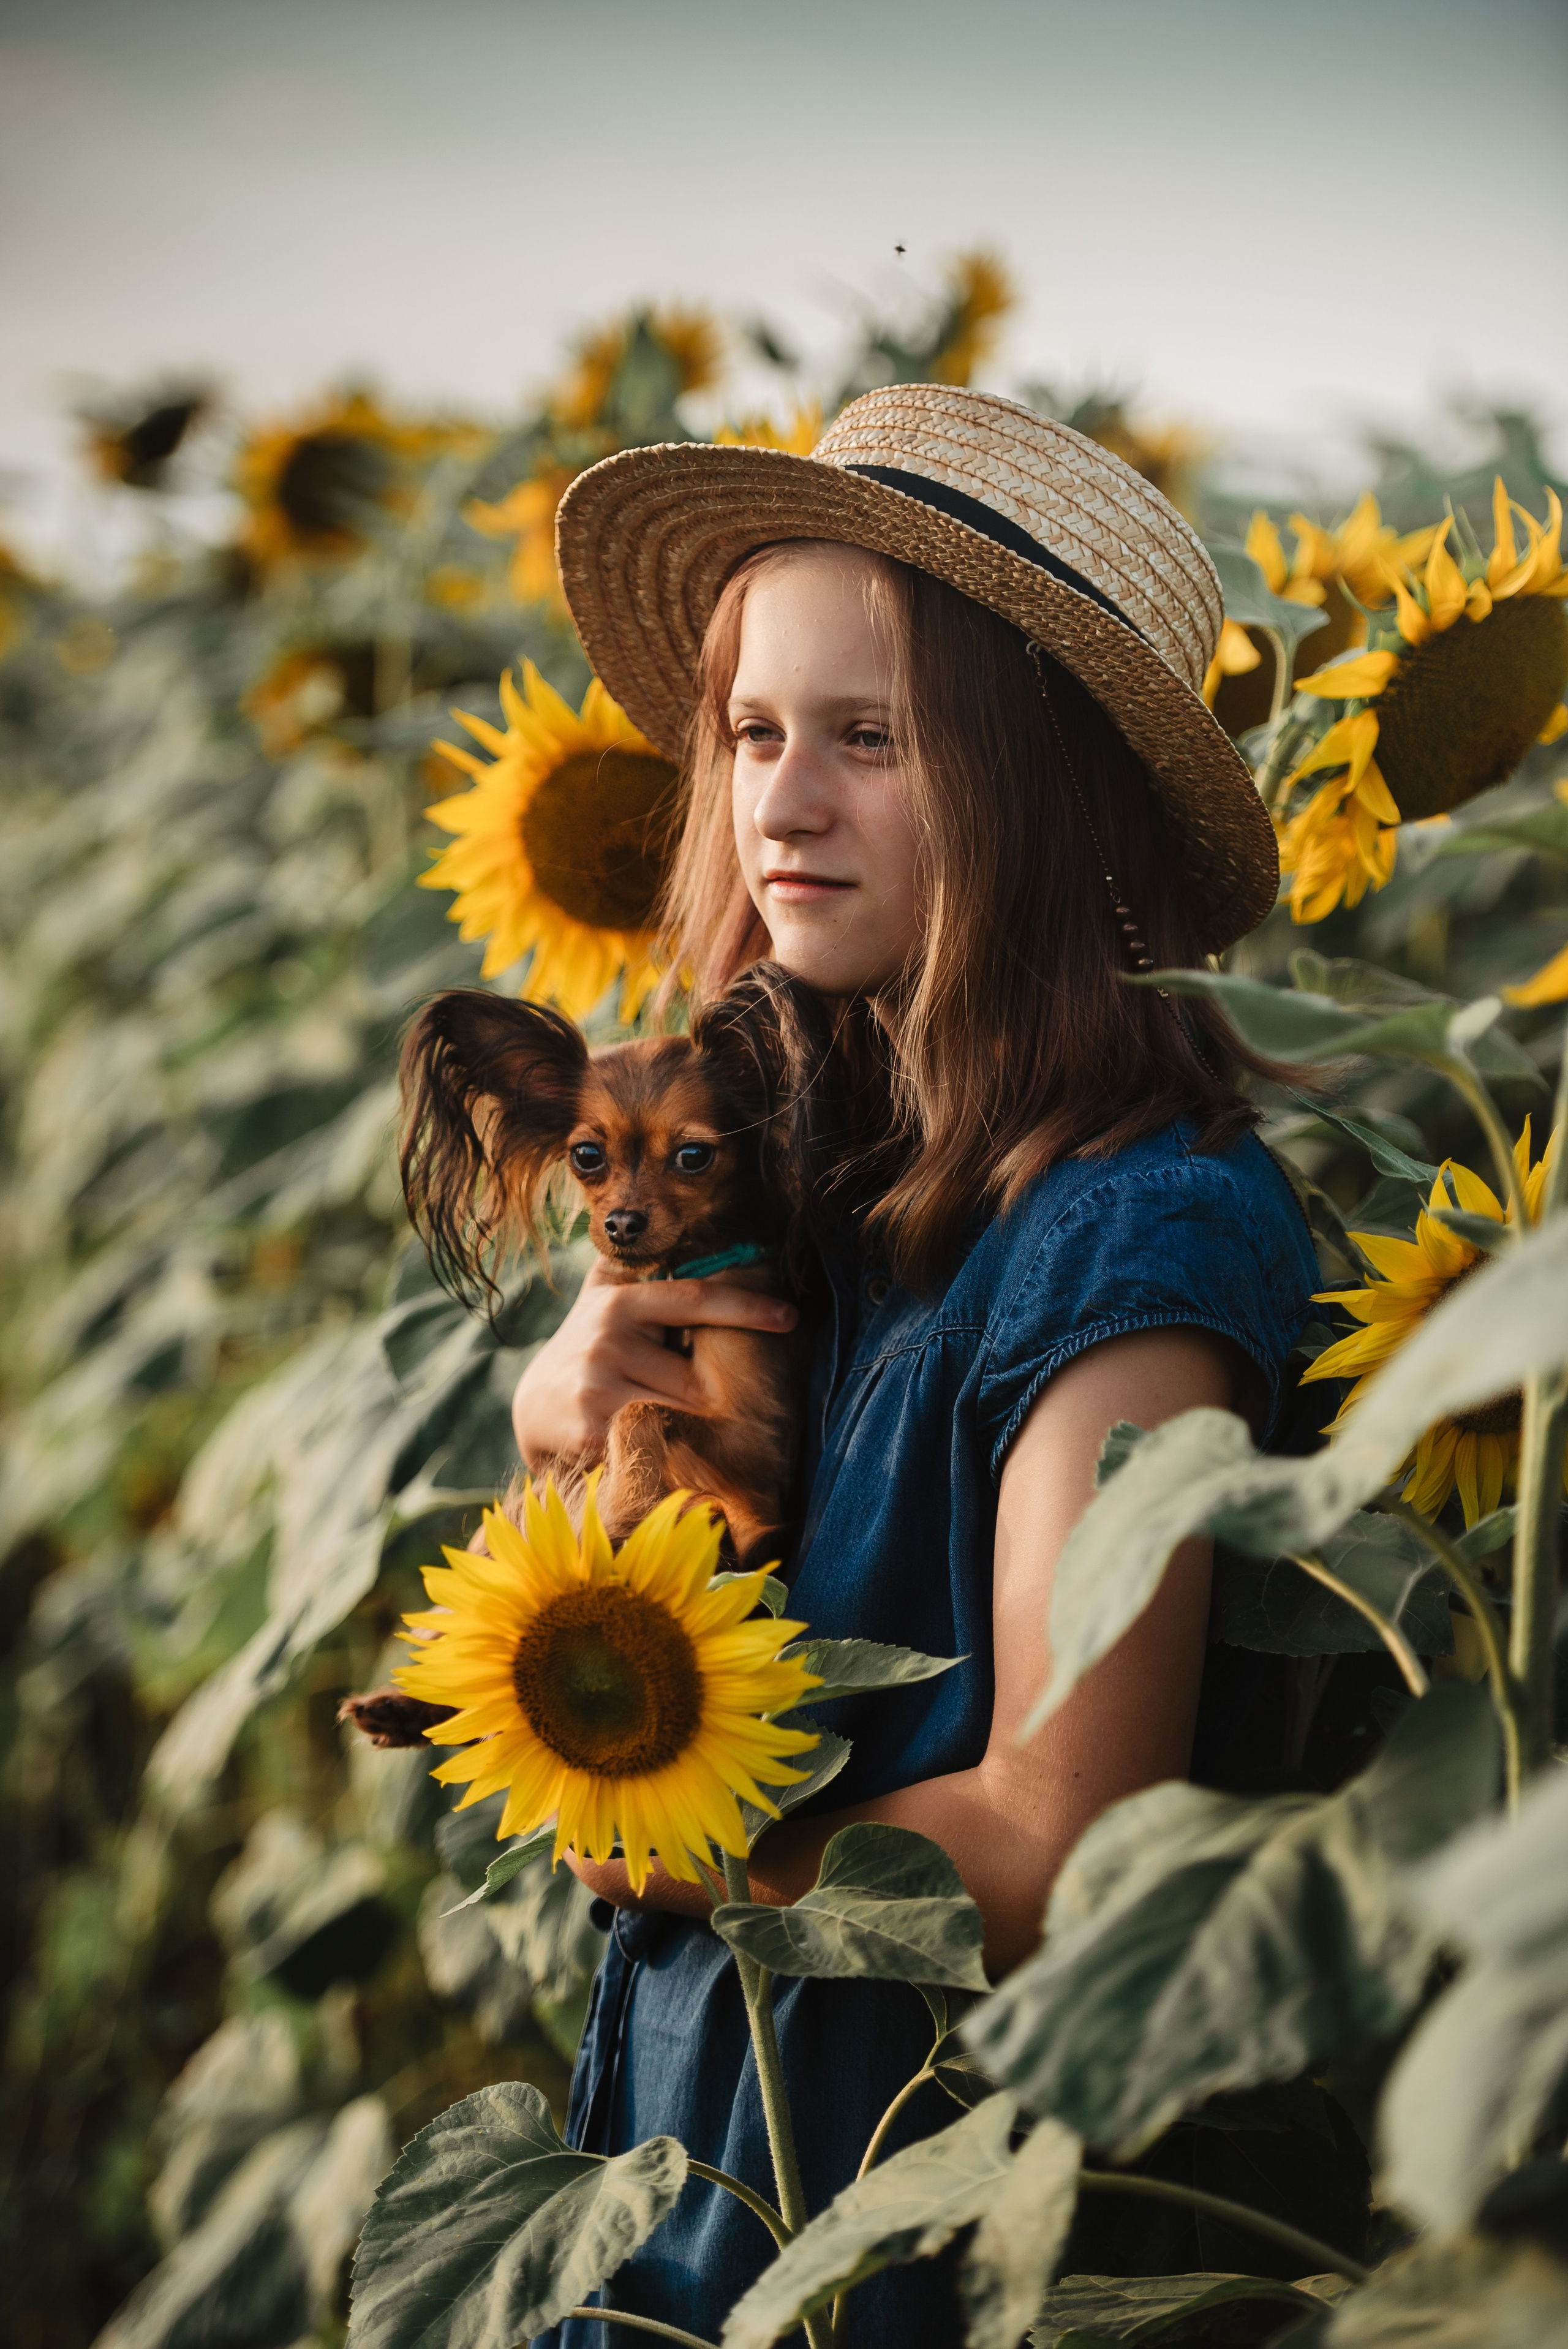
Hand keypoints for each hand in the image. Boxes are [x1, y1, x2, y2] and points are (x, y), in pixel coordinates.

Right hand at [510, 1257, 797, 1468]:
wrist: (533, 1409)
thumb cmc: (587, 1352)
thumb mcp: (603, 1302)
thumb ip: (639, 1273)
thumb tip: (706, 1238)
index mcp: (620, 1303)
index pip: (694, 1299)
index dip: (746, 1306)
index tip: (790, 1316)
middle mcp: (607, 1339)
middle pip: (695, 1379)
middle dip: (711, 1401)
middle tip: (711, 1412)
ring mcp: (598, 1385)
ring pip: (680, 1415)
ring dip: (691, 1430)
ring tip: (675, 1433)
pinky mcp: (593, 1430)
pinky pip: (656, 1444)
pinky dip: (668, 1453)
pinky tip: (656, 1453)